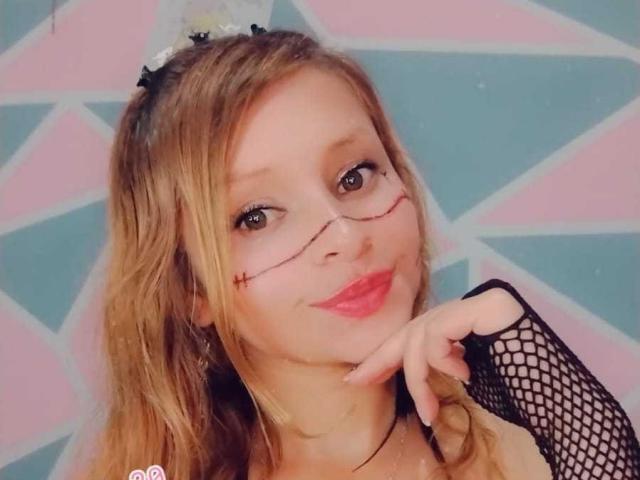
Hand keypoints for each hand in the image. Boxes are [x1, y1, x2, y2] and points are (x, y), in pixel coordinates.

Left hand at [342, 287, 524, 425]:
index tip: (357, 375)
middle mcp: (468, 307)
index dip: (384, 353)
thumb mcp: (460, 375)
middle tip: (358, 380)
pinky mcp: (488, 307)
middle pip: (412, 329)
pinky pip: (441, 331)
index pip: (415, 333)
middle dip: (382, 358)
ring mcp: (479, 303)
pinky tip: (462, 374)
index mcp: (462, 323)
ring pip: (422, 333)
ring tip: (431, 409)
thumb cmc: (514, 393)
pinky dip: (441, 357)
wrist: (561, 402)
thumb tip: (396, 364)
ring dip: (418, 375)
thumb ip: (435, 360)